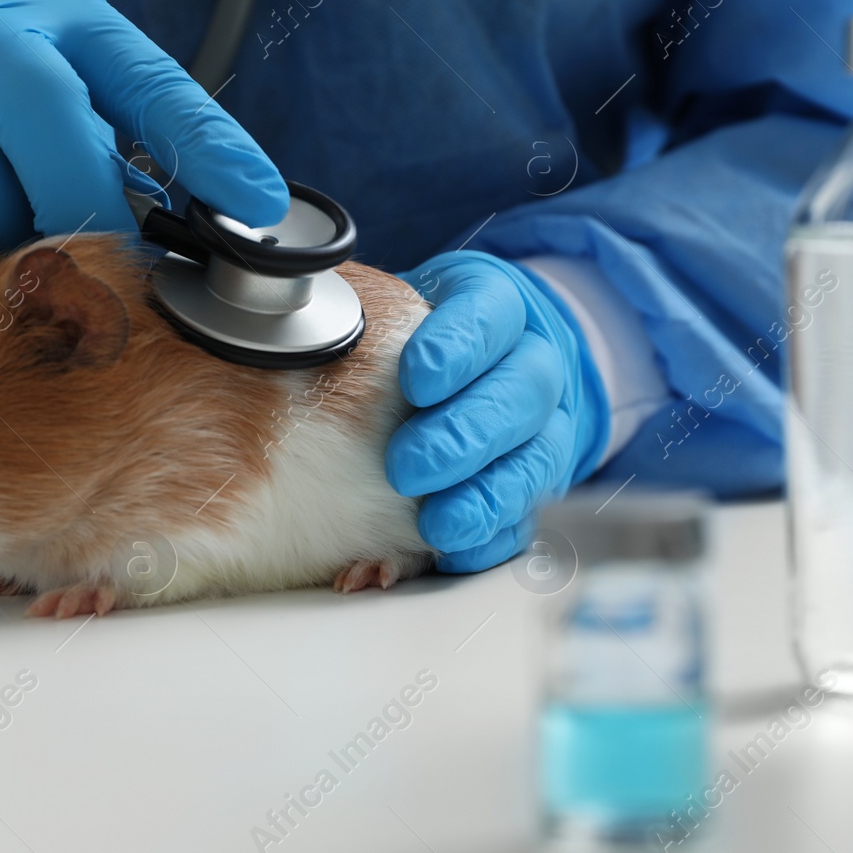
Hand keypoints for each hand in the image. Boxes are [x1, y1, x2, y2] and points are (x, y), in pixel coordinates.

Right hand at [0, 0, 287, 310]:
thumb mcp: (57, 71)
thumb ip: (120, 141)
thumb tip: (197, 244)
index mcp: (59, 4)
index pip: (147, 76)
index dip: (208, 146)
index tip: (259, 207)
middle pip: (44, 110)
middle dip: (83, 202)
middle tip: (110, 268)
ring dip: (9, 246)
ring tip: (25, 269)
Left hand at [386, 251, 609, 572]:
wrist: (484, 356)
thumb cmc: (421, 335)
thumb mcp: (398, 305)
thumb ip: (364, 320)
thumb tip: (306, 338)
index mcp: (500, 306)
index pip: (491, 316)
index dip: (458, 349)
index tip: (416, 380)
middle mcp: (534, 363)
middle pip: (522, 394)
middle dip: (463, 436)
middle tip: (405, 467)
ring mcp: (546, 425)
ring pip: (537, 458)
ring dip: (484, 495)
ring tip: (434, 522)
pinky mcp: (538, 478)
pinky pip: (530, 512)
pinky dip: (494, 534)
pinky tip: (457, 547)